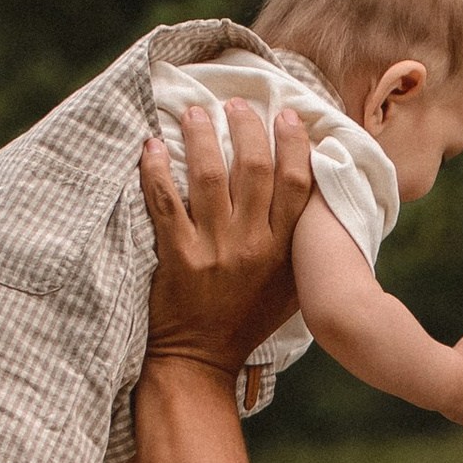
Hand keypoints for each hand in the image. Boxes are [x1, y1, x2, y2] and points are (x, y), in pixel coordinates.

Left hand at [139, 103, 310, 377]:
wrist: (201, 359)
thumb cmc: (246, 320)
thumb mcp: (288, 288)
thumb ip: (299, 246)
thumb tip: (311, 195)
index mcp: (283, 251)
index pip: (296, 183)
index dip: (292, 143)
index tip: (286, 115)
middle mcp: (252, 246)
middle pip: (254, 168)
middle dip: (245, 127)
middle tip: (235, 104)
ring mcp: (214, 250)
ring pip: (209, 175)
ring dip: (201, 135)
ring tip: (195, 112)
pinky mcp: (177, 256)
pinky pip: (165, 201)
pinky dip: (156, 169)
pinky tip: (152, 146)